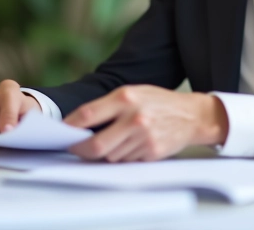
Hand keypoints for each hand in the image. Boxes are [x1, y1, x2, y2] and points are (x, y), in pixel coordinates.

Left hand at [63, 85, 228, 162]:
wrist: (191, 115)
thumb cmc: (158, 102)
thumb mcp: (133, 92)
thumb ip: (108, 106)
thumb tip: (81, 125)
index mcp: (125, 98)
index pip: (88, 114)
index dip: (70, 126)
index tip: (62, 132)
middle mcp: (134, 117)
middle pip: (96, 145)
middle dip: (81, 150)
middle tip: (75, 149)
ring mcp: (143, 137)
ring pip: (110, 156)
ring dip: (104, 153)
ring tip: (109, 142)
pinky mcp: (151, 152)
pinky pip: (126, 161)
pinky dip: (121, 156)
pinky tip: (128, 145)